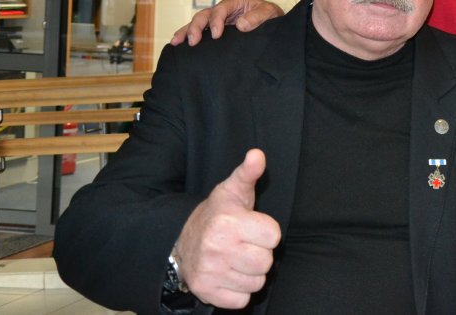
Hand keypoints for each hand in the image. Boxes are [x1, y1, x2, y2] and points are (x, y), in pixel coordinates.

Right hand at [170, 0, 282, 46]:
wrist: (270, 19)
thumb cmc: (270, 14)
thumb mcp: (269, 13)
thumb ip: (257, 18)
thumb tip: (241, 25)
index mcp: (235, 1)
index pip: (220, 9)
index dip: (216, 21)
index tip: (216, 35)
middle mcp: (223, 8)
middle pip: (204, 14)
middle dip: (196, 27)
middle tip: (193, 42)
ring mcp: (217, 18)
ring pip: (198, 21)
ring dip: (186, 31)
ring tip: (176, 42)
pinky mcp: (214, 27)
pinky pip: (199, 29)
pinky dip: (187, 34)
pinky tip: (178, 43)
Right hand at [173, 149, 280, 309]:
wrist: (182, 241)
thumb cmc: (217, 214)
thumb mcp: (233, 190)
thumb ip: (249, 173)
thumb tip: (257, 155)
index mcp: (228, 223)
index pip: (274, 236)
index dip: (267, 232)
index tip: (253, 227)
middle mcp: (217, 249)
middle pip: (266, 262)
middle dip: (260, 253)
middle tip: (245, 244)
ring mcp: (210, 273)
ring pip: (257, 282)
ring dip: (250, 273)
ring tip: (237, 258)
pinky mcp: (206, 292)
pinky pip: (242, 300)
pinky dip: (239, 290)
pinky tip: (229, 274)